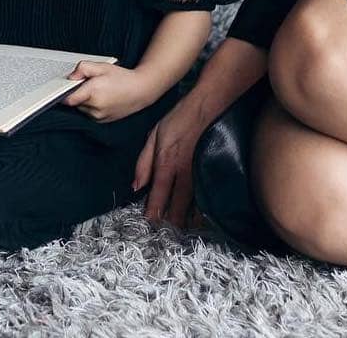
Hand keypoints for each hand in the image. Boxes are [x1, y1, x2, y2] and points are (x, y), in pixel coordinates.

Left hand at [63, 60, 151, 123]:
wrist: (140, 91)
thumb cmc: (121, 77)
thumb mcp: (101, 66)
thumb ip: (83, 68)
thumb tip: (70, 78)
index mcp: (93, 92)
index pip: (68, 99)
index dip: (63, 93)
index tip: (61, 87)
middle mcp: (94, 107)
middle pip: (74, 102)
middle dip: (76, 93)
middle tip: (85, 83)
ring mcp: (98, 116)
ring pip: (81, 108)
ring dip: (82, 100)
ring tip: (96, 90)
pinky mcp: (102, 121)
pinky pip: (88, 113)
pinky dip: (89, 106)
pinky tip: (100, 97)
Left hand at [133, 90, 206, 229]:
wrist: (204, 110)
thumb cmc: (177, 121)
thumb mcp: (153, 136)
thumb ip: (144, 162)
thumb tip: (136, 186)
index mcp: (166, 164)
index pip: (157, 195)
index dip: (153, 213)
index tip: (148, 225)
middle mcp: (183, 175)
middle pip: (176, 209)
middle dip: (169, 224)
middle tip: (163, 236)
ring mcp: (199, 177)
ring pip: (192, 209)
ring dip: (185, 223)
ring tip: (178, 235)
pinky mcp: (210, 176)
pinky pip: (204, 202)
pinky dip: (200, 214)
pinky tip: (197, 222)